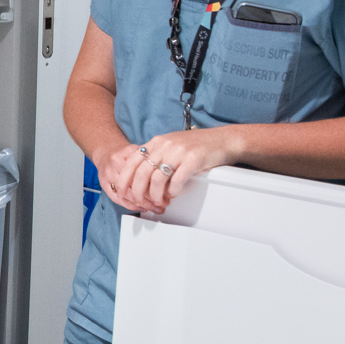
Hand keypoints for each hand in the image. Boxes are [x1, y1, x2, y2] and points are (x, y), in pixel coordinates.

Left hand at [102, 127, 243, 213]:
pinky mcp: (193, 159)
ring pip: (157, 179)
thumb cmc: (197, 146)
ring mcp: (179, 151)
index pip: (132, 161)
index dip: (124, 179)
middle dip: (138, 192)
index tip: (122, 191)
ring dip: (156, 195)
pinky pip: (177, 180)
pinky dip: (174, 191)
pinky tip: (175, 193)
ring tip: (160, 201)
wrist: (222, 140)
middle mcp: (165, 145)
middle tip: (141, 202)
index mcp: (157, 142)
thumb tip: (139, 176)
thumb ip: (156, 156)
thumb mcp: (171, 145)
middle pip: (142, 173)